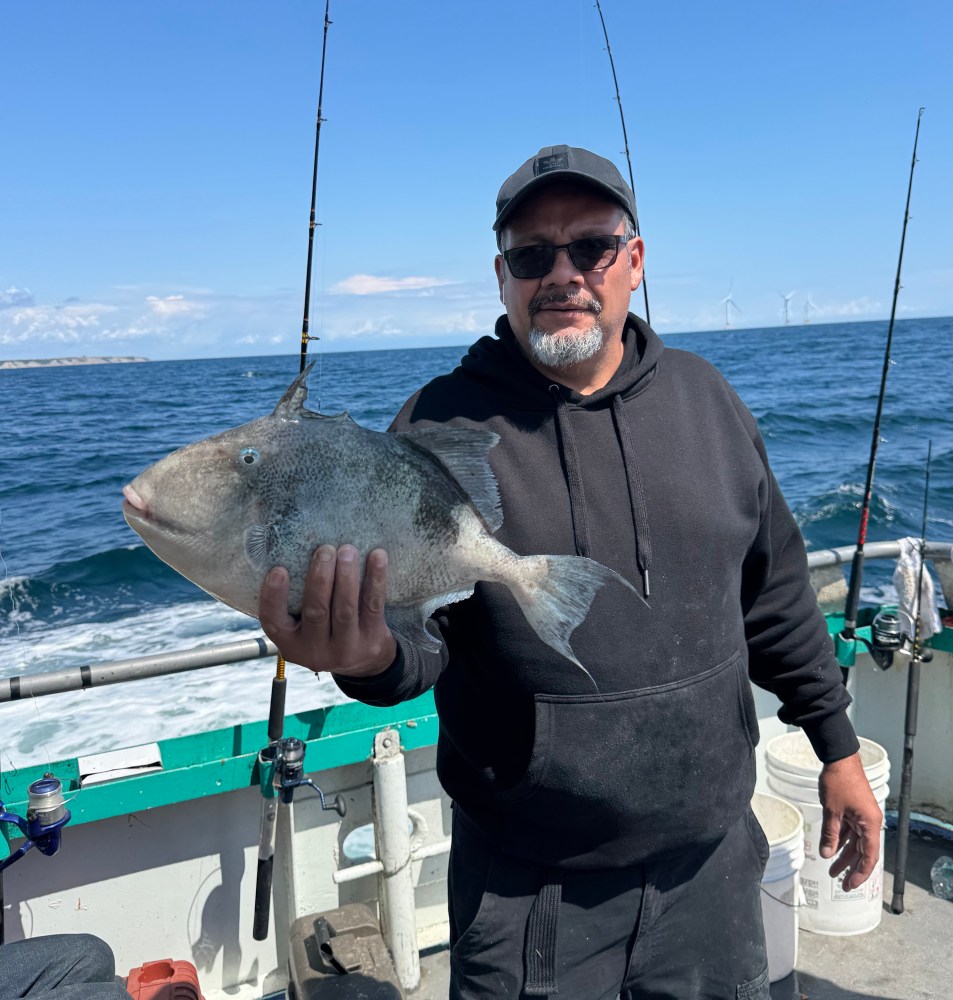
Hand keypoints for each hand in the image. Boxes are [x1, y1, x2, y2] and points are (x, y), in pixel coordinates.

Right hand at [259, 544, 395, 677]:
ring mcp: (345, 649)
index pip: (273, 622)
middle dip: (320, 578)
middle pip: (315, 612)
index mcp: (291, 645)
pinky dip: (375, 579)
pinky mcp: (372, 640)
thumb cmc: (327, 631)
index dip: (273, 597)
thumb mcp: (303, 628)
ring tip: (347, 550)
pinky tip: (377, 556)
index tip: (278, 570)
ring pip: (344, 608)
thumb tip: (294, 552)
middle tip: (324, 550)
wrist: (364, 662)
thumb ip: (295, 602)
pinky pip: (373, 605)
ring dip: (346, 576)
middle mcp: (315, 651)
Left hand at [818, 752, 882, 890]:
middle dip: (850, 868)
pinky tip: (831, 851)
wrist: (839, 758)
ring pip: (854, 843)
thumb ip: (830, 834)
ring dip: (843, 855)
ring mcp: (862, 816)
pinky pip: (849, 831)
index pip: (869, 856)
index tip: (850, 885)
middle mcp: (869, 822)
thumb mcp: (832, 810)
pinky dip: (840, 841)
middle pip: (862, 852)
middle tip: (841, 885)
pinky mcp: (854, 811)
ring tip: (831, 870)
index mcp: (870, 824)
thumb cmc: (839, 781)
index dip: (860, 873)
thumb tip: (827, 854)